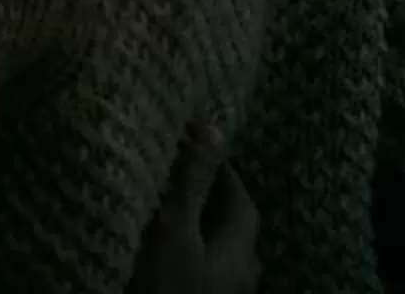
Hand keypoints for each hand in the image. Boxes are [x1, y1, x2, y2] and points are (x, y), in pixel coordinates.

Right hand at [130, 119, 259, 293]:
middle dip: (206, 192)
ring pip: (215, 244)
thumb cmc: (170, 287)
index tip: (193, 141)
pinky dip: (186, 244)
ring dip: (194, 220)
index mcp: (242, 247)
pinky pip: (202, 263)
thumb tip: (213, 126)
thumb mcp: (176, 229)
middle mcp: (243, 270)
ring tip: (163, 200)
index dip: (221, 167)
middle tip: (174, 166)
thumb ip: (194, 181)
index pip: (241, 196)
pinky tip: (162, 243)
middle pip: (230, 221)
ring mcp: (225, 291)